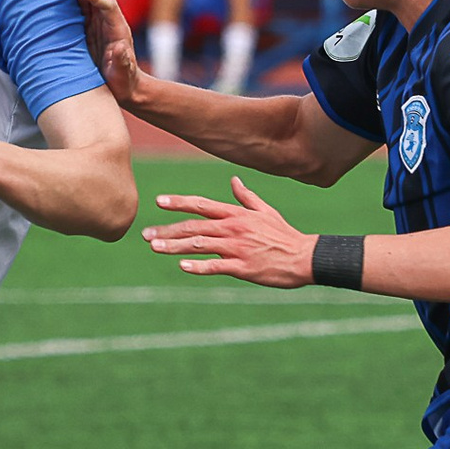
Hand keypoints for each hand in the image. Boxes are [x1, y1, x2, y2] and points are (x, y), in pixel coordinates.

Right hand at [68, 0, 143, 104]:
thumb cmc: (124, 81)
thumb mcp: (123, 74)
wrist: (126, 86)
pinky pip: (87, 9)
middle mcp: (112, 22)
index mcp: (119, 29)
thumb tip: (120, 47)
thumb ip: (122, 61)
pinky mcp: (95, 30)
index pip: (108, 5)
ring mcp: (103, 25)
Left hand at [141, 176, 314, 286]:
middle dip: (167, 230)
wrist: (304, 257)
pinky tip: (182, 267)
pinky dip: (199, 266)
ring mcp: (237, 248)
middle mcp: (233, 228)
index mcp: (236, 214)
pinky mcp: (243, 267)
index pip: (202, 205)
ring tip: (155, 248)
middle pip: (194, 227)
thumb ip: (246, 197)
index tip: (158, 202)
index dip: (179, 203)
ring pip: (200, 245)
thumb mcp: (266, 211)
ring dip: (175, 247)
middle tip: (145, 235)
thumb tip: (234, 180)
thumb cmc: (283, 234)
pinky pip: (216, 266)